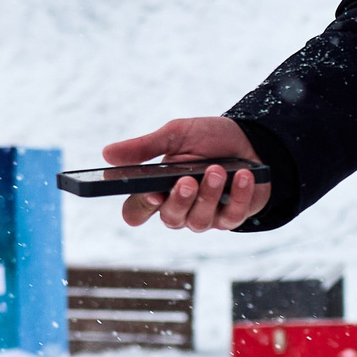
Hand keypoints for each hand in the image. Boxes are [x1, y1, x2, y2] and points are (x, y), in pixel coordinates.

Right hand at [101, 117, 270, 232]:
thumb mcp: (176, 135)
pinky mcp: (232, 217)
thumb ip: (144, 147)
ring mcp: (206, 216)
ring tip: (218, 170)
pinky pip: (232, 217)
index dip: (141, 207)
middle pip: (170, 219)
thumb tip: (106, 154)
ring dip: (209, 194)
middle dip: (180, 200)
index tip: (151, 193)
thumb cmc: (209, 138)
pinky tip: (243, 175)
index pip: (136, 211)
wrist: (251, 138)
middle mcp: (180, 208)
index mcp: (158, 189)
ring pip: (199, 221)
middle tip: (188, 179)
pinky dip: (238, 195)